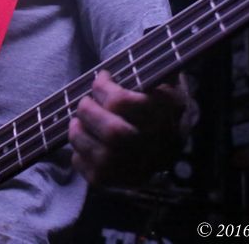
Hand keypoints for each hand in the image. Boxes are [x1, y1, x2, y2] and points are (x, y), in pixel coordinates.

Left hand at [68, 70, 188, 185]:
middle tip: (85, 103)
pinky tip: (86, 142)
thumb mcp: (159, 75)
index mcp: (169, 111)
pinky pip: (92, 172)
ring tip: (79, 122)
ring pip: (102, 155)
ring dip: (79, 133)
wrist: (167, 136)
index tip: (102, 79)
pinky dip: (79, 155)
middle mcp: (159, 143)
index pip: (122, 103)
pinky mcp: (122, 181)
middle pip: (114, 133)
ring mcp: (142, 166)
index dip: (102, 88)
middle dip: (88, 112)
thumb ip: (145, 66)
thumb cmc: (154, 97)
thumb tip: (116, 67)